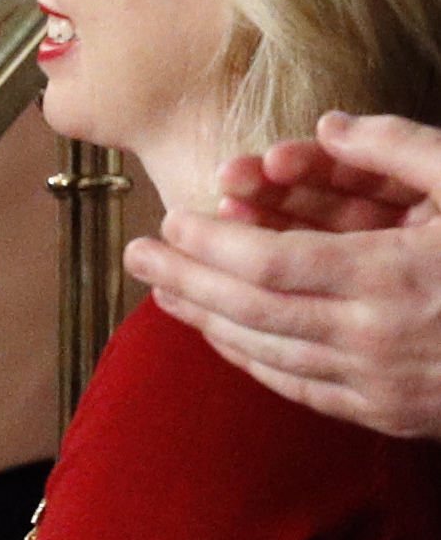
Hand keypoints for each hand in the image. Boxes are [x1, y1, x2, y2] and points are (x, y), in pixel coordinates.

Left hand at [132, 109, 440, 438]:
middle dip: (185, 281)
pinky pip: (305, 390)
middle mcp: (378, 338)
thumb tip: (330, 124)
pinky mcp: (396, 415)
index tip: (171, 220)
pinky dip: (256, 362)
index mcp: (394, 276)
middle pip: (250, 311)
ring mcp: (386, 385)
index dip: (209, 243)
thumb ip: (403, 149)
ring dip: (208, 323)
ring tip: (164, 294)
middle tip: (136, 257)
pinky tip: (228, 340)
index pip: (266, 263)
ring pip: (269, 355)